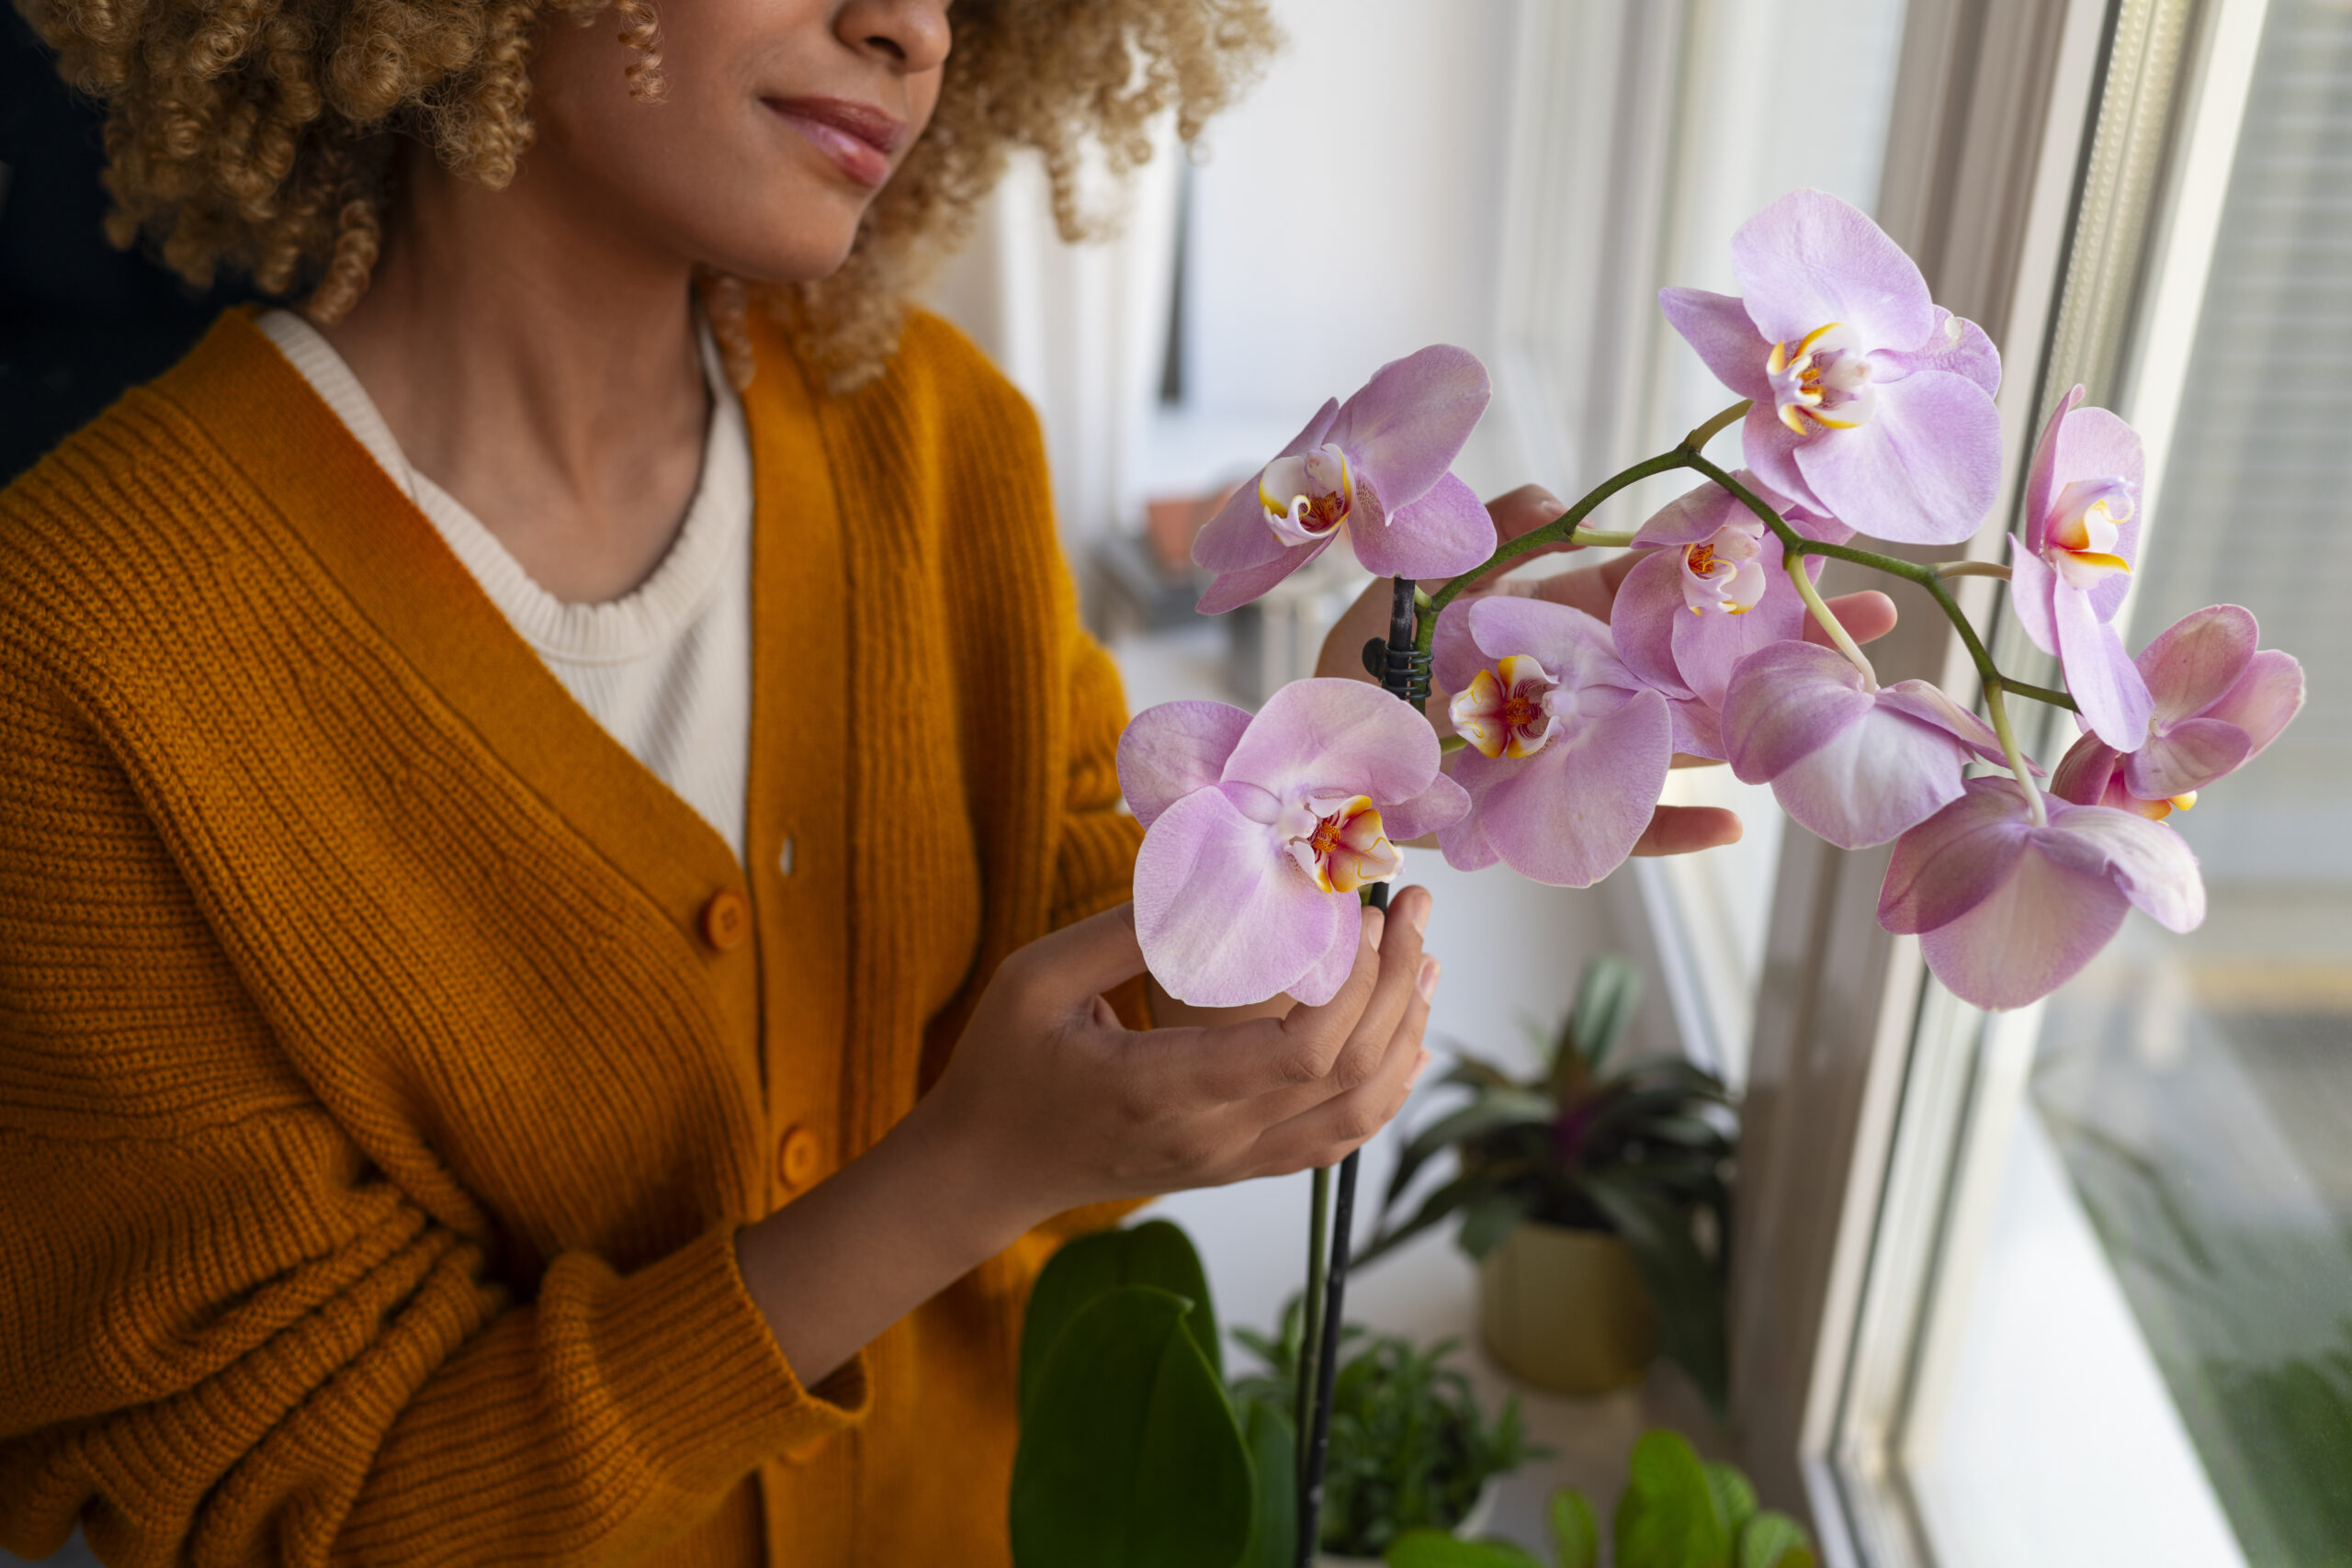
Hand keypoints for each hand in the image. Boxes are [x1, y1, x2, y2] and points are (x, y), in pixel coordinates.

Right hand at [735, 892, 1436, 1383]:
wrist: (982, 1172)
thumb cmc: (1002, 1070)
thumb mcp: (1035, 980)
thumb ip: (1120, 932)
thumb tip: (1203, 869)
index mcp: (1167, 1088)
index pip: (1302, 1051)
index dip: (1353, 983)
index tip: (1362, 914)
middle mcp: (1215, 1136)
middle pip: (1349, 1072)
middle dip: (1399, 982)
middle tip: (1413, 906)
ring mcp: (1231, 1160)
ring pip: (1358, 1112)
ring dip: (1404, 1033)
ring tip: (1424, 960)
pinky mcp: (1236, 1167)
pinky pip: (1335, 1139)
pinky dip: (1385, 1088)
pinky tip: (1406, 1040)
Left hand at [1314, 483, 1899, 856]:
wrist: (1314, 738)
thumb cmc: (1365, 648)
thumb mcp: (1431, 570)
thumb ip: (1504, 529)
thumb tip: (1568, 496)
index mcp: (1565, 612)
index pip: (1668, 579)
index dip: (1739, 555)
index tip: (1817, 534)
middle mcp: (1588, 678)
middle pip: (1702, 657)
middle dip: (1787, 636)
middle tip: (1884, 619)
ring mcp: (1576, 746)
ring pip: (1683, 735)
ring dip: (1755, 724)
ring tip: (1842, 711)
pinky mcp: (1547, 812)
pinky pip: (1618, 824)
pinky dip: (1669, 828)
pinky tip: (1730, 826)